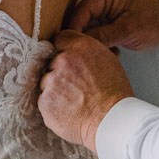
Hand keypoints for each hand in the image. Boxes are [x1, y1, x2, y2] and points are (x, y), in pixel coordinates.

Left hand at [37, 30, 133, 151]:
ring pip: (47, 83)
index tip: (68, 61)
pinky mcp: (45, 102)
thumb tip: (79, 53)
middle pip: (52, 63)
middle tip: (76, 87)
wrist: (111, 120)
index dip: (64, 50)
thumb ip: (88, 52)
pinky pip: (44, 101)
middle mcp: (63, 60)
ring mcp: (52, 81)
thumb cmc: (114, 93)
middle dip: (61, 73)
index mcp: (81, 47)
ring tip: (74, 102)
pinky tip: (69, 111)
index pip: (61, 38)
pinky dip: (53, 107)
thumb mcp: (108, 61)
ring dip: (56, 90)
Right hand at [67, 0, 158, 49]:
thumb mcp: (128, 30)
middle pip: (82, 20)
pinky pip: (97, 33)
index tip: (70, 48)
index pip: (81, 11)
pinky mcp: (108, 20)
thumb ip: (103, 36)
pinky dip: (102, 45)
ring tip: (108, 54)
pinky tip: (114, 53)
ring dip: (95, 44)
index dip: (74, 29)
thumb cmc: (155, 21)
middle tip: (88, 56)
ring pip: (88, 29)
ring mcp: (105, 9)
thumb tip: (79, 46)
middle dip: (85, 39)